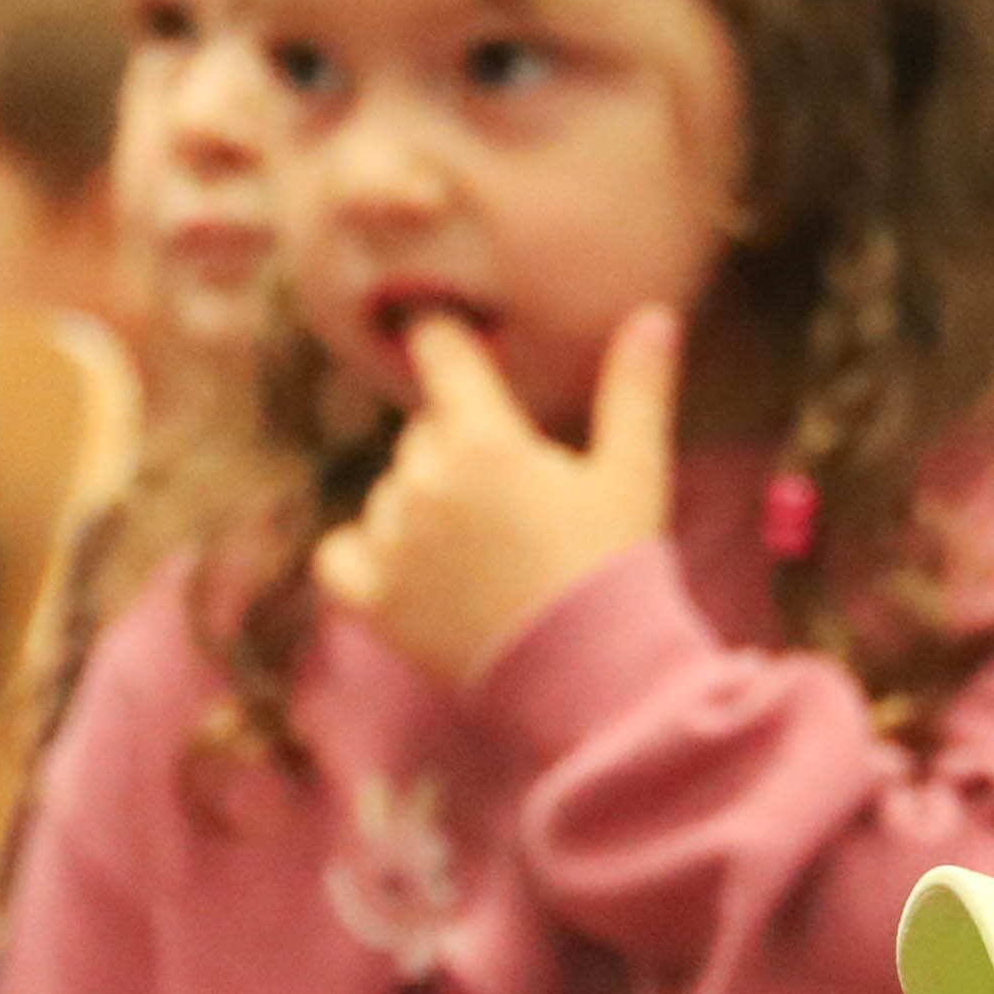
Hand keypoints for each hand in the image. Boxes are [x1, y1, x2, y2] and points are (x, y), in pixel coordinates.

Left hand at [314, 307, 679, 685]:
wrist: (593, 678)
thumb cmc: (617, 568)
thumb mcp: (634, 473)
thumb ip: (635, 389)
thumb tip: (654, 315)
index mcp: (483, 441)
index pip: (440, 352)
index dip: (443, 338)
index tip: (444, 334)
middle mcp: (424, 483)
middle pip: (423, 433)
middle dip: (459, 447)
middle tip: (511, 495)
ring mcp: (392, 543)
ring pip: (389, 491)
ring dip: (421, 505)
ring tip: (482, 548)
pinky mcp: (373, 602)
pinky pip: (339, 552)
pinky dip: (365, 553)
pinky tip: (407, 567)